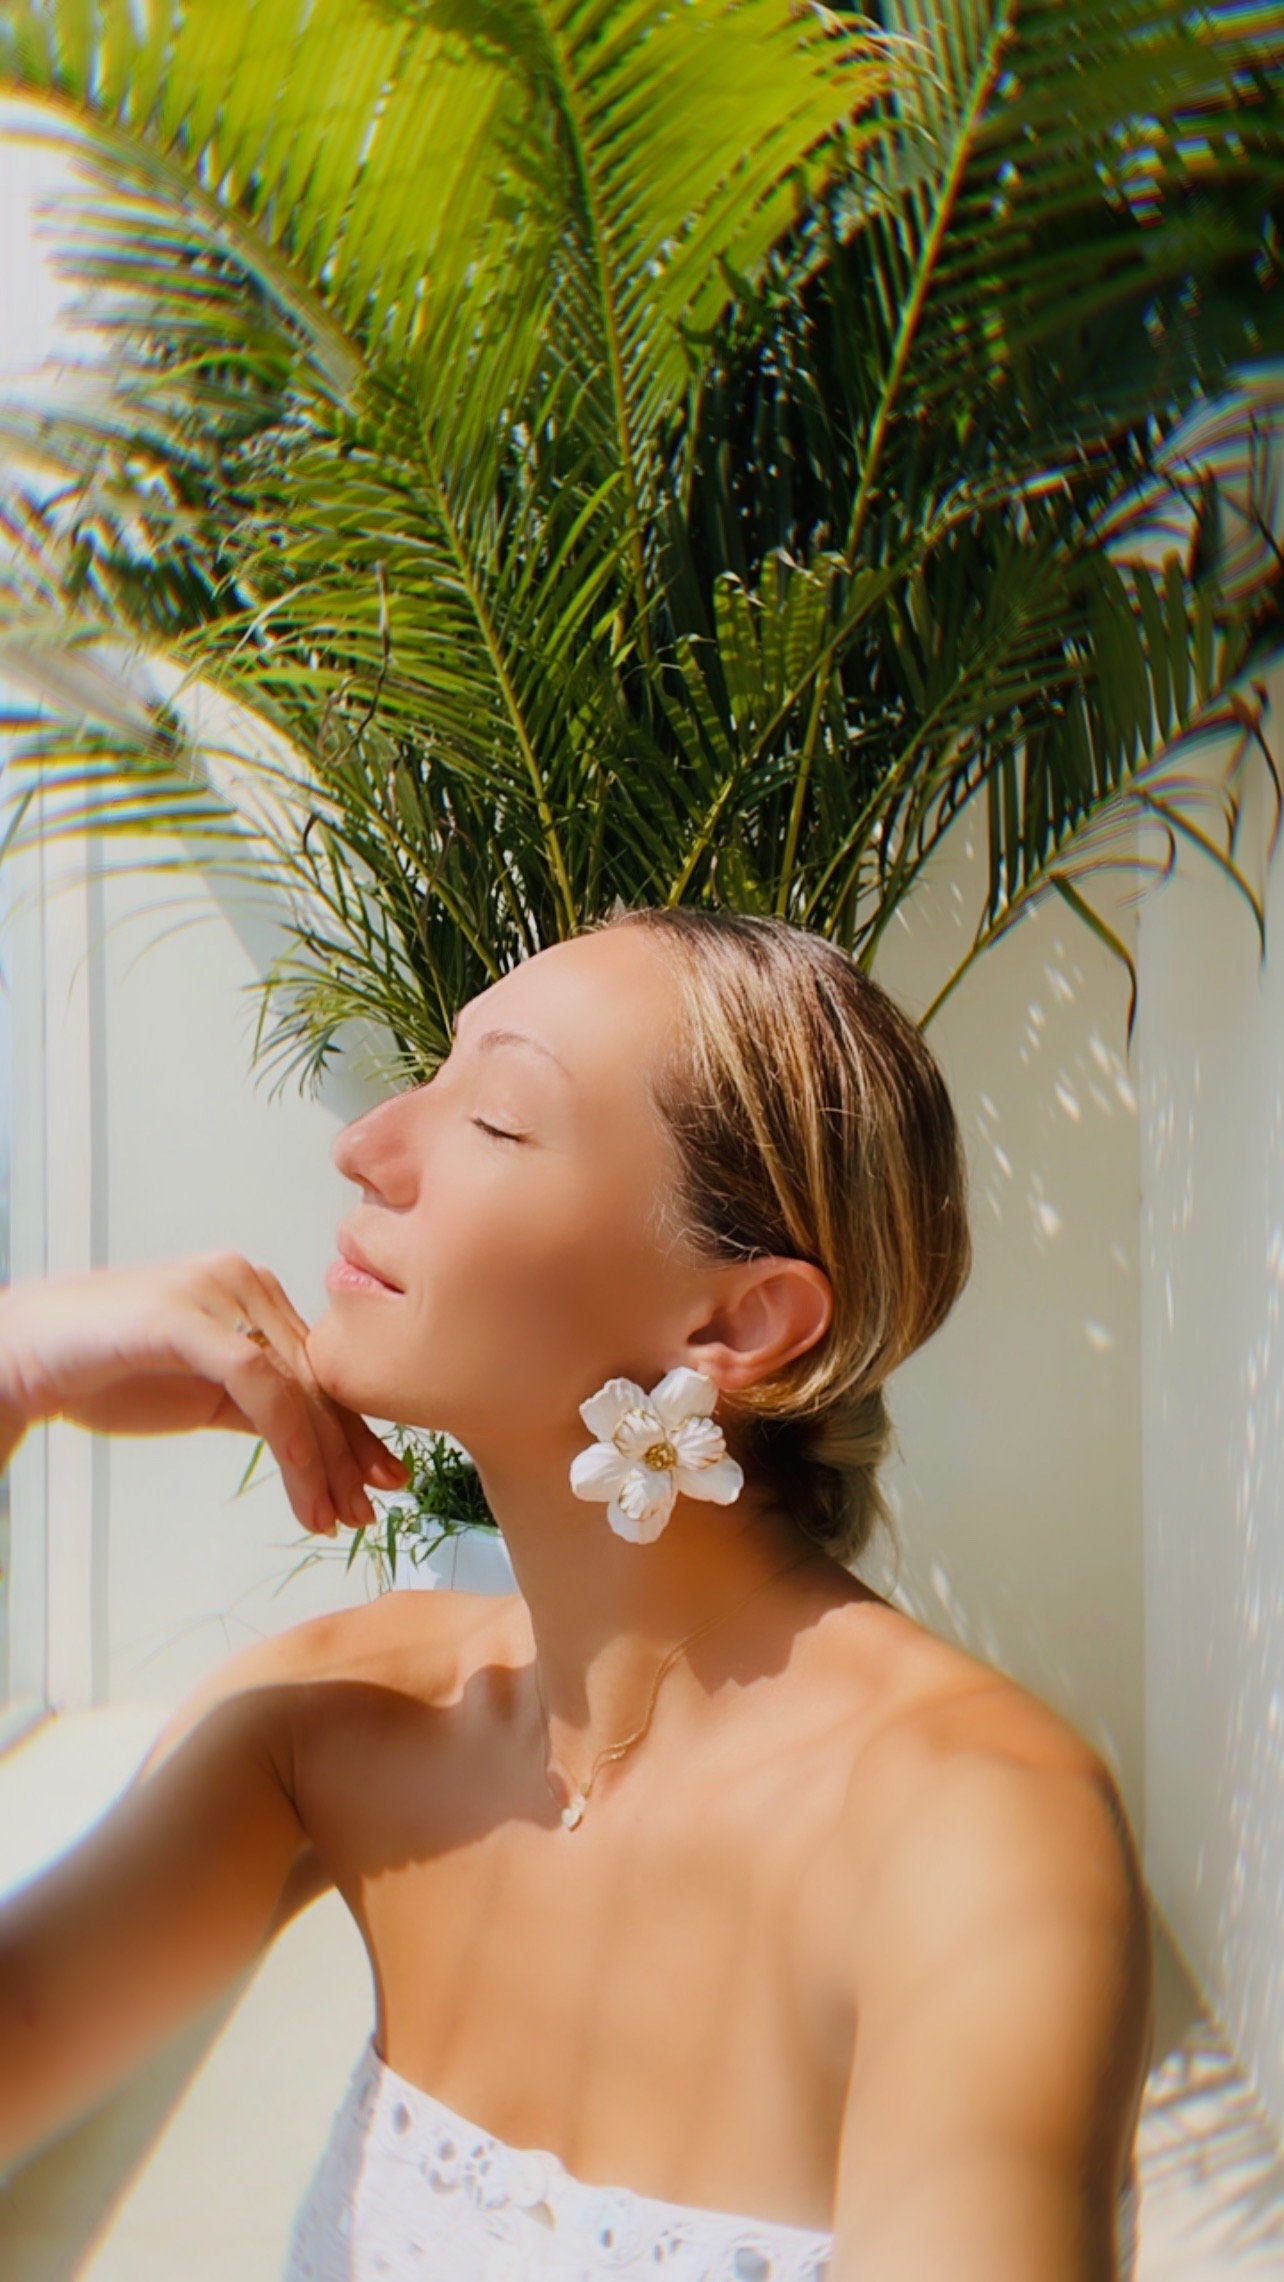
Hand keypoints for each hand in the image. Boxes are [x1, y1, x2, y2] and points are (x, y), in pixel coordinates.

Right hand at [0, 1254, 407, 1536]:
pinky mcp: (188, 1318)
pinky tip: (303, 1489)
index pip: (319, 1365)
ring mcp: (218, 1294)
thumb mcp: (200, 1392)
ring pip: (296, 1384)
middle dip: (348, 1451)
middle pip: (317, 1375)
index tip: (379, 1479)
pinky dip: (291, 1442)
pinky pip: (260, 1385)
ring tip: (334, 1515)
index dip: (353, 1427)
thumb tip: (314, 1443)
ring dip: (323, 1460)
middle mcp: (245, 1280)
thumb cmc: (107, 1370)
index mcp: (252, 1290)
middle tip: (369, 1508)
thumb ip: (256, 1403)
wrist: (26, 1355)